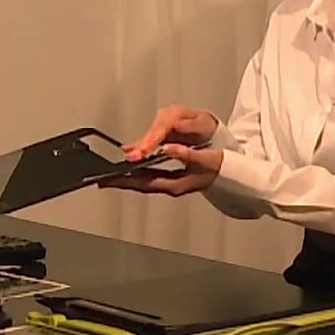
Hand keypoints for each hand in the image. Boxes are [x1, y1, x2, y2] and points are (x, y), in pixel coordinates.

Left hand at [100, 143, 221, 196]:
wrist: (232, 175)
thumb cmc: (220, 167)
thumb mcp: (205, 159)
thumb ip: (187, 154)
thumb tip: (168, 148)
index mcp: (175, 184)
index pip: (143, 182)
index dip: (125, 180)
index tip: (109, 178)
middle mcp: (170, 186)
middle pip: (139, 185)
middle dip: (121, 181)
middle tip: (102, 179)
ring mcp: (171, 184)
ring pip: (143, 182)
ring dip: (128, 178)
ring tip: (112, 174)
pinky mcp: (172, 179)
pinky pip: (150, 177)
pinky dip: (139, 174)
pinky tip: (134, 169)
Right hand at [124, 104, 218, 159]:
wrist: (207, 128)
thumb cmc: (205, 127)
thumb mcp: (203, 125)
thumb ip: (191, 126)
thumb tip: (177, 125)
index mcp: (176, 113)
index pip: (161, 128)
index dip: (152, 140)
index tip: (145, 150)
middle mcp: (165, 116)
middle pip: (151, 132)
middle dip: (141, 145)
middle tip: (133, 157)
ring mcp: (160, 124)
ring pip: (147, 136)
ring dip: (138, 147)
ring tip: (130, 157)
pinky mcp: (158, 132)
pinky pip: (147, 139)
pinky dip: (138, 146)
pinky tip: (128, 151)